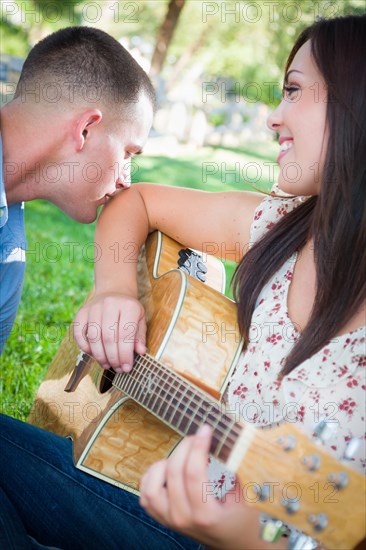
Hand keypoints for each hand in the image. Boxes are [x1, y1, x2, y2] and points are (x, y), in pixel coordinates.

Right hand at [73, 293, 145, 371]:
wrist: (113, 292)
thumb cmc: (128, 310)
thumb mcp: (140, 319)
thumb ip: (140, 336)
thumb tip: (140, 352)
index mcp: (128, 306)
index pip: (125, 335)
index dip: (125, 355)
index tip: (127, 368)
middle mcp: (109, 305)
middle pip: (109, 338)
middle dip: (113, 358)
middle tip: (117, 369)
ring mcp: (93, 308)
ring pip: (94, 338)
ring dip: (100, 356)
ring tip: (107, 365)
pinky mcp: (81, 313)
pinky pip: (79, 334)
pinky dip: (84, 347)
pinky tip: (93, 354)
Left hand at [139, 425, 280, 549]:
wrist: (235, 544)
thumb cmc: (244, 520)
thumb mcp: (248, 496)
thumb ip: (238, 470)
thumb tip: (232, 438)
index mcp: (207, 516)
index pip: (194, 473)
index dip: (198, 446)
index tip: (206, 429)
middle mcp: (184, 519)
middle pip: (173, 473)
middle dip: (185, 447)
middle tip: (197, 437)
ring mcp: (170, 520)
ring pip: (152, 486)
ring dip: (164, 464)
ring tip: (182, 456)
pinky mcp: (163, 518)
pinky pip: (145, 496)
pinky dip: (151, 478)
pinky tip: (167, 468)